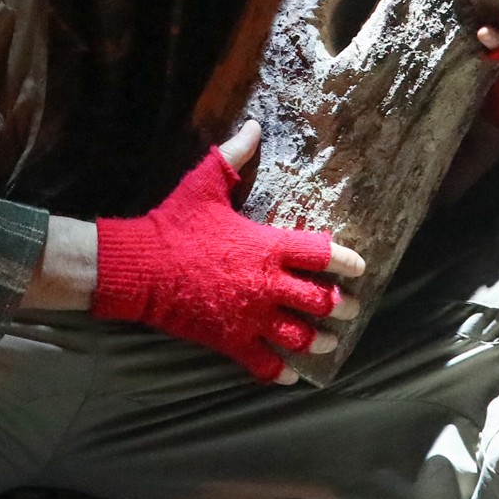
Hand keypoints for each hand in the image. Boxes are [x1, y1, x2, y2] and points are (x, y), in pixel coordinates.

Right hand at [91, 120, 363, 384]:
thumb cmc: (175, 223)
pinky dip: (280, 371)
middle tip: (348, 307)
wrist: (139, 266)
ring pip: (299, 336)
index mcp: (267, 246)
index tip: (359, 266)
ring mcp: (250, 317)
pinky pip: (264, 363)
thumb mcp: (205, 183)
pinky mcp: (230, 340)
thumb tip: (254, 124)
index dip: (344, 260)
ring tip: (330, 341)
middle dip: (338, 305)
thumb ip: (235, 155)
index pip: (320, 253)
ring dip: (318, 340)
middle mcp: (266, 285)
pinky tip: (291, 374)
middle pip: (318, 300)